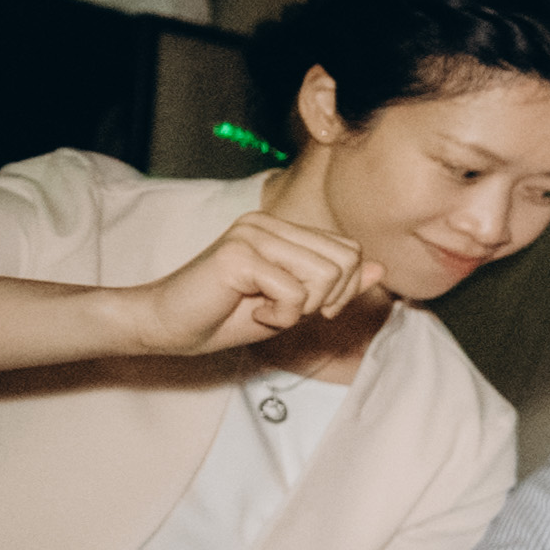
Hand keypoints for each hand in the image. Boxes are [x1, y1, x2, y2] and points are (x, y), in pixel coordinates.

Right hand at [106, 210, 377, 359]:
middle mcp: (268, 223)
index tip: (308, 308)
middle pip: (345, 261)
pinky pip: (294, 293)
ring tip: (266, 310)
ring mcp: (252, 234)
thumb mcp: (295, 304)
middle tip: (286, 311)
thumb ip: (336, 285)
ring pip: (324, 276)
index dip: (342, 289)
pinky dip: (280, 317)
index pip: (350, 251)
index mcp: (283, 229)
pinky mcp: (238, 254)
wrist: (168, 326)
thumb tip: (381, 268)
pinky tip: (252, 312)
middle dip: (325, 300)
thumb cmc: (227, 316)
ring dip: (300, 310)